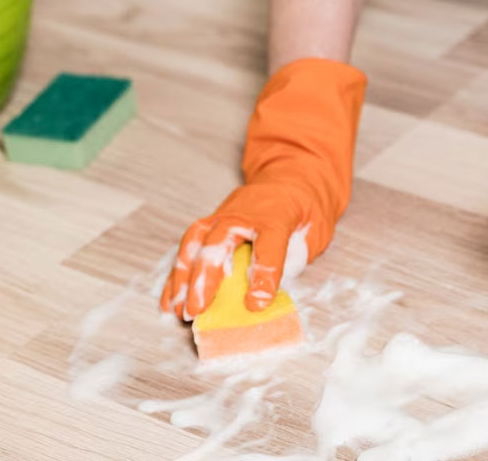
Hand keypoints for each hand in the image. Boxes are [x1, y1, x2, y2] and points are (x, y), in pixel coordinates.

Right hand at [160, 58, 366, 319]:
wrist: (290, 177)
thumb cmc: (304, 211)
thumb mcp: (316, 231)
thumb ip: (296, 259)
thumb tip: (272, 292)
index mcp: (277, 216)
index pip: (269, 247)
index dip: (263, 276)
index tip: (255, 305)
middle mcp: (243, 214)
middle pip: (218, 243)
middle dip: (205, 279)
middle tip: (197, 310)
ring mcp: (221, 216)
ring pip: (195, 244)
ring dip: (183, 278)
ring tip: (179, 309)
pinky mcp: (209, 223)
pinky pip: (188, 247)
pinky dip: (177, 274)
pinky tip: (171, 299)